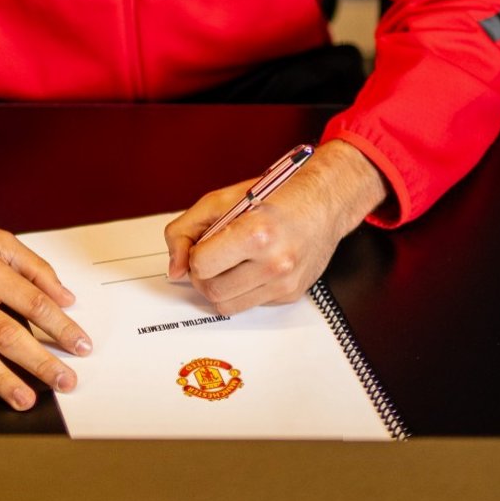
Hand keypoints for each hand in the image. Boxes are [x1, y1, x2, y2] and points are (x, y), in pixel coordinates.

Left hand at [163, 140, 386, 313]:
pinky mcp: (291, 295)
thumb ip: (186, 231)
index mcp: (255, 233)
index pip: (202, 266)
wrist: (325, 202)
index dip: (195, 255)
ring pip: (228, 306)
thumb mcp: (222, 199)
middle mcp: (274, 263)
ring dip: (220, 286)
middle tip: (211, 257)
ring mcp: (285, 283)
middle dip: (203, 275)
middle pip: (212, 291)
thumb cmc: (276, 195)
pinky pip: (251, 304)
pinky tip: (253, 266)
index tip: (203, 245)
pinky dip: (243, 289)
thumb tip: (174, 270)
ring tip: (228, 263)